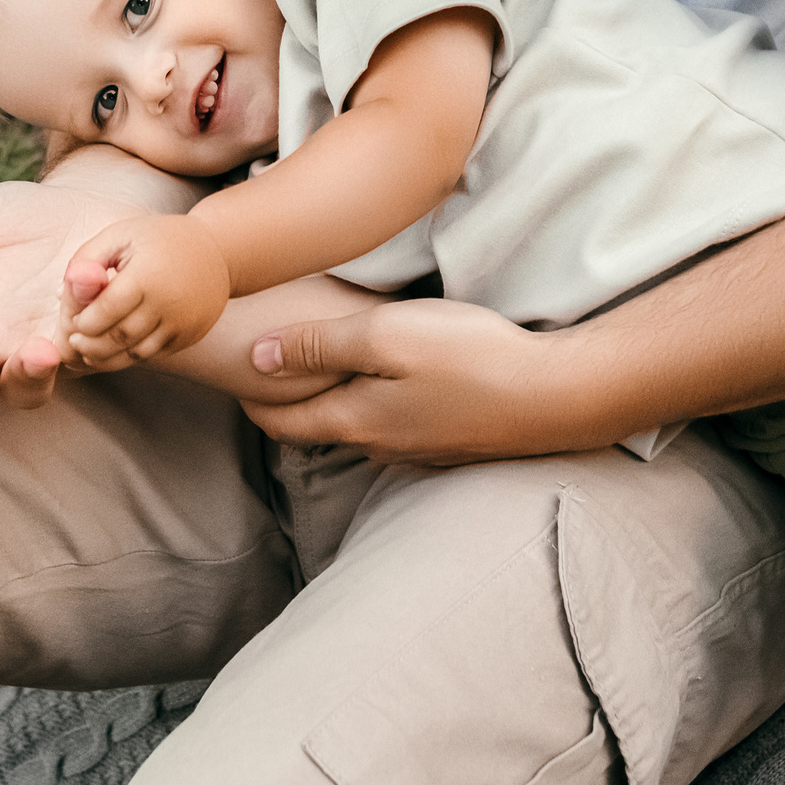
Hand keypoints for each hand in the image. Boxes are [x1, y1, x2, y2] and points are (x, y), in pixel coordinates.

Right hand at [0, 179, 169, 408]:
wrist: (71, 199)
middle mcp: (21, 348)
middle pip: (18, 390)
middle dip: (23, 378)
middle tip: (31, 355)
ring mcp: (70, 338)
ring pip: (68, 372)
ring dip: (66, 356)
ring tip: (57, 333)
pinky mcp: (113, 321)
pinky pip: (113, 331)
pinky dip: (106, 303)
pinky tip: (97, 273)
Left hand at [62, 215, 232, 368]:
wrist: (216, 251)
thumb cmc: (158, 239)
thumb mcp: (121, 235)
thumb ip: (87, 258)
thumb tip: (61, 292)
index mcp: (147, 275)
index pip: (105, 312)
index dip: (83, 322)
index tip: (72, 323)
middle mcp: (168, 303)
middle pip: (119, 338)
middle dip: (91, 345)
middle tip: (75, 343)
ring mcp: (182, 323)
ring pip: (137, 353)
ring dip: (108, 358)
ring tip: (89, 352)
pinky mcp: (190, 336)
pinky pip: (154, 355)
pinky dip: (130, 356)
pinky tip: (115, 349)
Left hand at [240, 297, 589, 464]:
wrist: (558, 396)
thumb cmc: (470, 358)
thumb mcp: (383, 337)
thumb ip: (316, 346)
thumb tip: (254, 359)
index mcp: (354, 421)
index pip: (280, 421)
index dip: (249, 400)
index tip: (227, 376)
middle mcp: (380, 445)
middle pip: (315, 426)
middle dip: (283, 403)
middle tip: (260, 373)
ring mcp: (419, 447)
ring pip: (357, 426)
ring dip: (331, 403)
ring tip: (317, 370)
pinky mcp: (452, 439)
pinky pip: (395, 424)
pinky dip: (374, 404)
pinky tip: (387, 382)